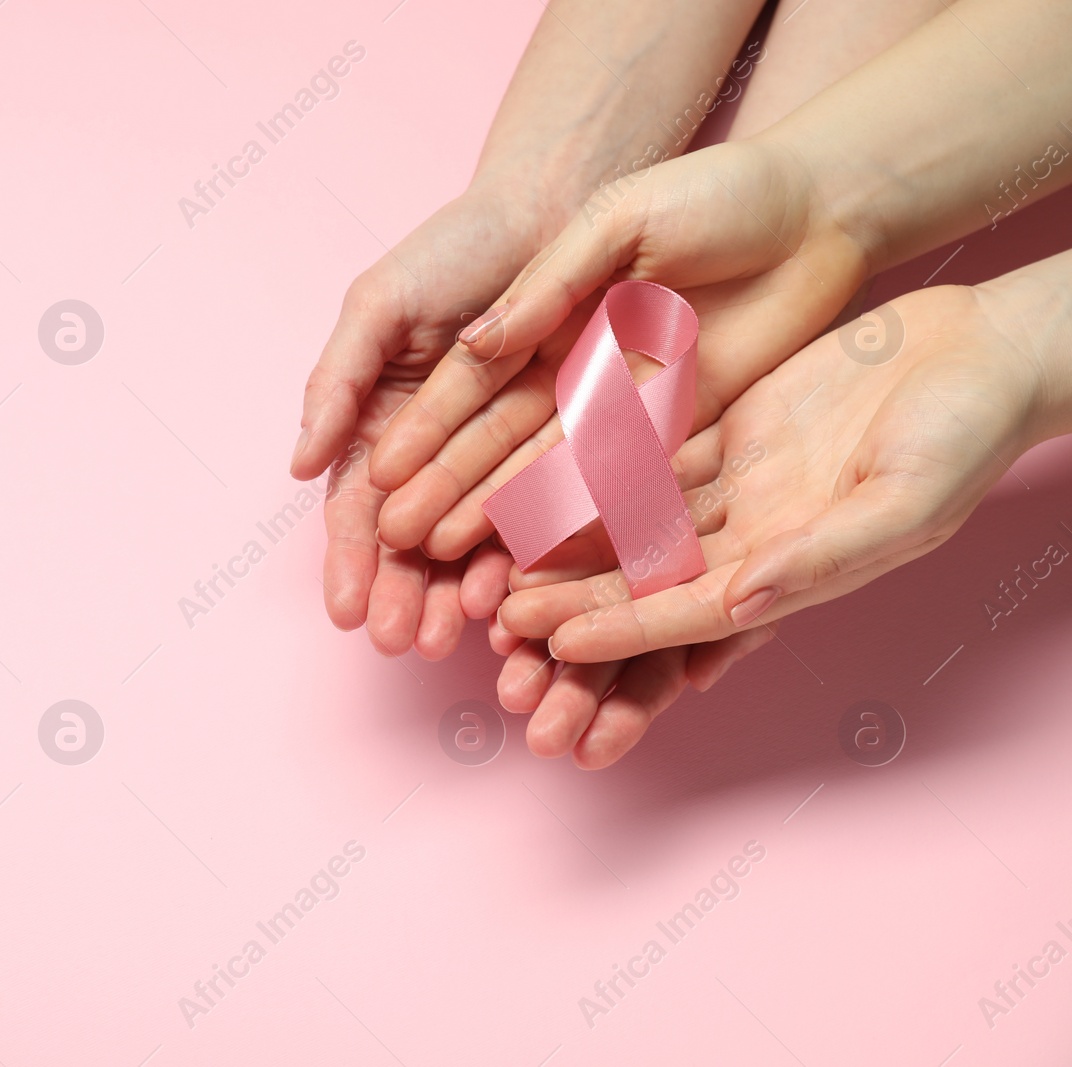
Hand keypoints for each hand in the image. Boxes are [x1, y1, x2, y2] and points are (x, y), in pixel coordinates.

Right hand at [291, 180, 548, 656]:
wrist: (554, 205)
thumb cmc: (454, 249)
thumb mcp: (378, 306)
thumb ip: (336, 382)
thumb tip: (296, 465)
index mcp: (384, 426)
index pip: (360, 510)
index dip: (351, 563)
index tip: (348, 613)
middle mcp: (438, 455)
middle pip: (414, 544)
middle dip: (405, 596)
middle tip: (406, 641)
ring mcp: (502, 459)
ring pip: (475, 544)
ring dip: (460, 596)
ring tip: (458, 640)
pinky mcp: (565, 452)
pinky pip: (543, 516)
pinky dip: (527, 558)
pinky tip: (520, 596)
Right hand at [366, 139, 869, 564]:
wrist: (816, 207)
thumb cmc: (709, 192)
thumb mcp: (613, 220)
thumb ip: (546, 285)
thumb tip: (475, 347)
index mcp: (543, 316)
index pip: (469, 389)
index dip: (425, 437)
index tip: (380, 483)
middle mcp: (572, 369)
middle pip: (498, 444)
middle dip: (448, 497)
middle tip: (401, 545)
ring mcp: (625, 404)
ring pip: (550, 473)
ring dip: (502, 520)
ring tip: (452, 568)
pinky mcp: (682, 428)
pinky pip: (625, 482)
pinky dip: (583, 519)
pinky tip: (542, 558)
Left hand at [497, 279, 1054, 763]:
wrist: (983, 353)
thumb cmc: (968, 433)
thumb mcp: (906, 501)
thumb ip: (822, 556)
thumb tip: (742, 598)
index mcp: (794, 567)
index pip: (687, 609)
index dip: (620, 627)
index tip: (554, 644)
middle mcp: (753, 535)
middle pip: (645, 577)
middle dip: (572, 600)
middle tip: (496, 618)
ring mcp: (737, 484)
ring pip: (633, 519)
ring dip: (567, 540)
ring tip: (494, 552)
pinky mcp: (727, 430)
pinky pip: (646, 452)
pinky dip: (592, 465)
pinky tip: (536, 472)